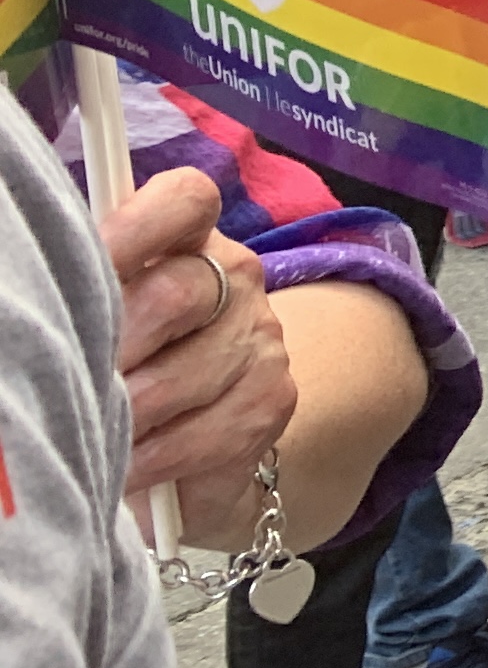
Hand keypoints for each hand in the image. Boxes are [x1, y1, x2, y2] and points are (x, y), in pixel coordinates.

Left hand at [106, 169, 294, 546]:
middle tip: (73, 384)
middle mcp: (235, 276)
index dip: (134, 228)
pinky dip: (149, 460)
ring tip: (92, 435)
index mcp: (190, 238)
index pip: (185, 202)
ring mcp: (261, 337)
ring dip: (121, 419)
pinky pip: (201, 435)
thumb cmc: (127, 361)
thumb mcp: (106, 312)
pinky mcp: (271, 399)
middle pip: (173, 296)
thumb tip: (34, 287)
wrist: (195, 429)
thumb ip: (89, 287)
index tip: (84, 267)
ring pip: (180, 378)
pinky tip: (126, 465)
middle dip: (110, 353)